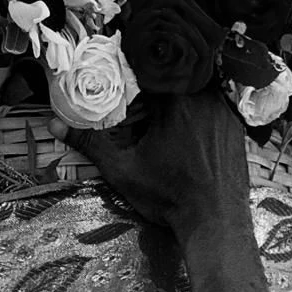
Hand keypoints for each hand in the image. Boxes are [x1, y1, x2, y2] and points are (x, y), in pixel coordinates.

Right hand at [49, 89, 249, 240]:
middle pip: (171, 77)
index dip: (128, 70)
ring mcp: (224, 110)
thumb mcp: (122, 169)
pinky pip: (212, 103)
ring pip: (193, 88)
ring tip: (156, 111)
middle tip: (134, 95)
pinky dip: (195, 108)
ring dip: (173, 95)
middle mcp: (203, 98)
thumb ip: (89, 142)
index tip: (115, 72)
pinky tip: (183, 128)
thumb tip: (55, 125)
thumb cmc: (168, 196)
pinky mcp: (236, 124)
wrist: (216, 221)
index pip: (146, 70)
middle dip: (150, 83)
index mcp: (173, 101)